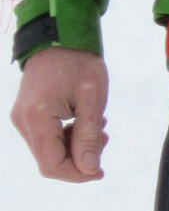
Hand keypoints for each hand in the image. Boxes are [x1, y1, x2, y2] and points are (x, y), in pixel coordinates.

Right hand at [11, 46, 109, 181]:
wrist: (60, 36)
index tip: (100, 169)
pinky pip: (46, 137)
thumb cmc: (79, 62)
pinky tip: (84, 122)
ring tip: (98, 127)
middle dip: (78, 158)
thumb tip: (88, 170)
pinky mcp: (27, 114)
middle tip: (103, 138)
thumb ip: (89, 136)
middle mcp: (23, 122)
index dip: (77, 174)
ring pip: (48, 150)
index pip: (51, 165)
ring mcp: (22, 118)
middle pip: (49, 160)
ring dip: (75, 146)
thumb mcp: (92, 98)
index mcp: (37, 118)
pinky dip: (67, 136)